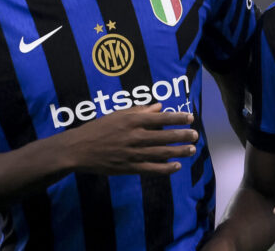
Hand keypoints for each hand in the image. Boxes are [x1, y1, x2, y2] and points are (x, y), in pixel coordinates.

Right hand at [64, 103, 197, 174]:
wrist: (79, 149)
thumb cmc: (99, 128)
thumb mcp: (118, 114)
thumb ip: (140, 110)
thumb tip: (159, 106)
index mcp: (132, 121)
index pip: (161, 118)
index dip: (178, 118)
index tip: (190, 118)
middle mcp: (135, 136)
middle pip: (165, 136)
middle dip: (183, 135)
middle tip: (195, 135)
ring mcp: (133, 153)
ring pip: (162, 153)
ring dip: (179, 152)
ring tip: (191, 149)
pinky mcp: (129, 168)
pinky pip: (152, 169)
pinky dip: (165, 168)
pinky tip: (176, 166)